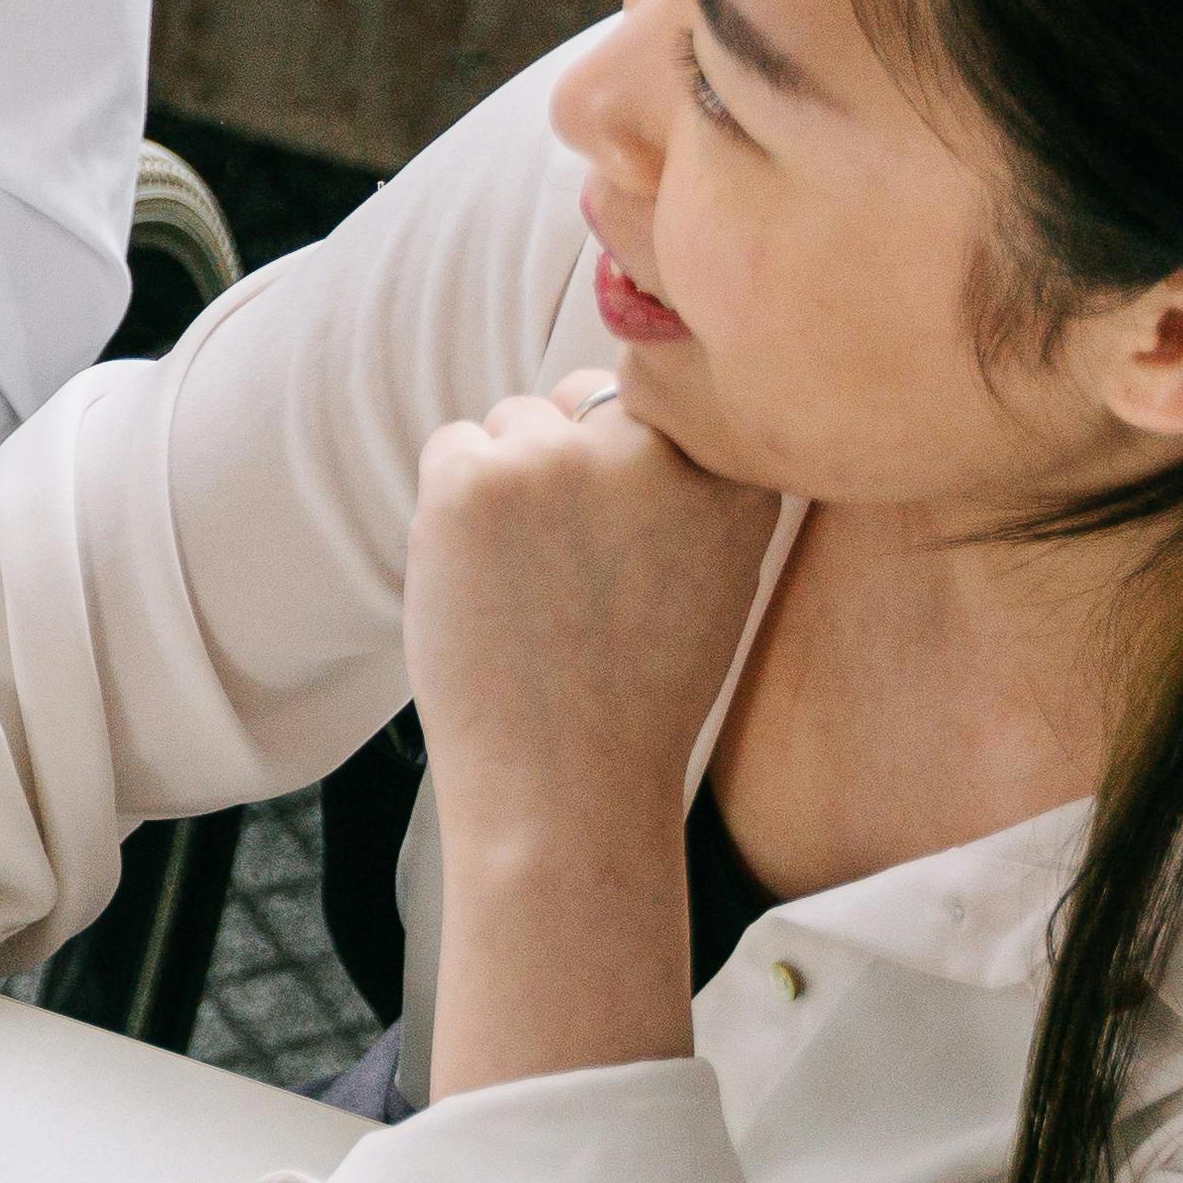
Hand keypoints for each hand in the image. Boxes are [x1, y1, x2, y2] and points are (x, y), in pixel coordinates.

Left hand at [402, 383, 779, 1088]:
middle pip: (584, 398)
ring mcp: (559, 458)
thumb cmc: (635, 694)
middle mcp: (652, 450)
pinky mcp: (474, 478)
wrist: (567, 784)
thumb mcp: (717, 578)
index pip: (664, 400)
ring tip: (528, 583)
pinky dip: (452, 503)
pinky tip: (481, 578)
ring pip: (515, 423)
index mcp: (731, 476)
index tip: (619, 522)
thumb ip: (698, 488)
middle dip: (566, 458)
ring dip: (506, 481)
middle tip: (564, 565)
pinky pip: (453, 446)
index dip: (628, 454)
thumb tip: (644, 403)